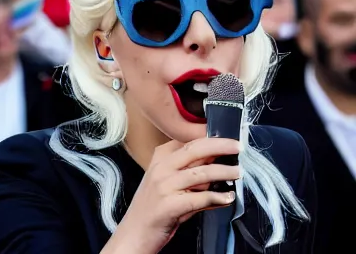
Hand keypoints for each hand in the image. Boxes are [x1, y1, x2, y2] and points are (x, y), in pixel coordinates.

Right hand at [102, 137, 239, 253]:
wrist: (134, 233)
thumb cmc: (153, 208)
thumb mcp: (167, 183)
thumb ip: (189, 173)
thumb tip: (217, 165)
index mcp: (160, 158)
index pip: (188, 141)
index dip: (209, 137)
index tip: (226, 137)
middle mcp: (161, 168)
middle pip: (195, 149)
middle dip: (219, 146)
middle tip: (237, 146)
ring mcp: (164, 186)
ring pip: (200, 173)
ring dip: (224, 172)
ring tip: (238, 172)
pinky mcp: (169, 205)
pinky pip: (199, 198)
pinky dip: (216, 197)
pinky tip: (228, 198)